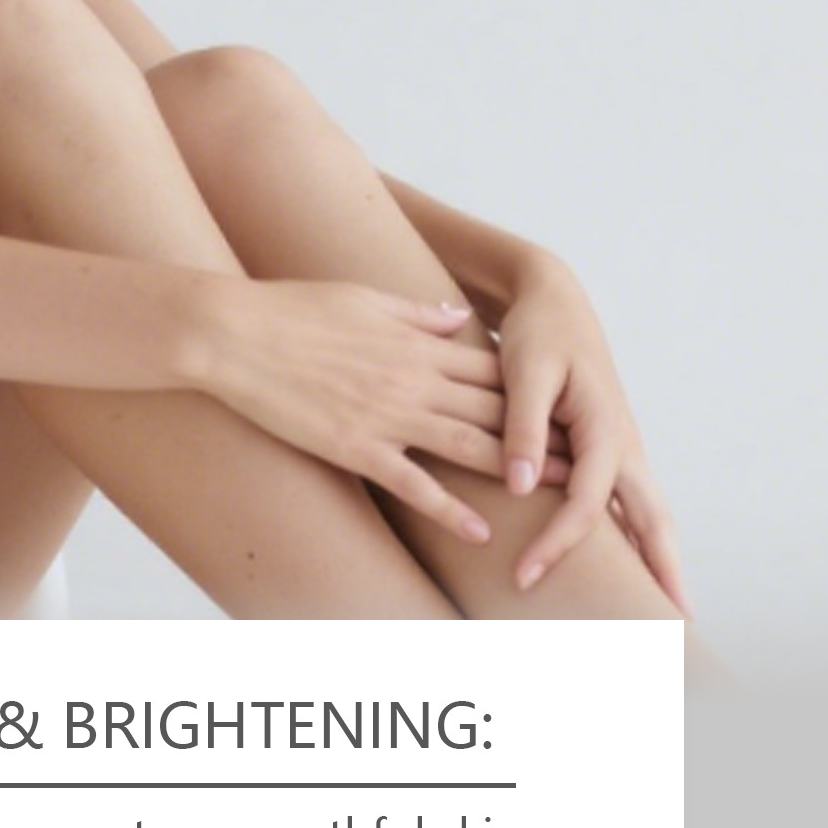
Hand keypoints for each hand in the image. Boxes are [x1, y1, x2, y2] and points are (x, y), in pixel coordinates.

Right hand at [198, 278, 564, 544]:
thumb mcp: (362, 296)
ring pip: (470, 446)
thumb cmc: (291, 309)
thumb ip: (416, 311)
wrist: (235, 334)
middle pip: (498, 410)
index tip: (573, 410)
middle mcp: (413, 380)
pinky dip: (450, 509)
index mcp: (416, 343)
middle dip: (548, 437)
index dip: (538, 391)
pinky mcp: (355, 447)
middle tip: (593, 464)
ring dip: (519, 471)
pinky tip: (481, 531)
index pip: (495, 369)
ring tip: (560, 497)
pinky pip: (413, 484)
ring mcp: (386, 416)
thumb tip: (458, 313)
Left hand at [496, 252, 691, 612]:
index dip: (557, 544)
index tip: (525, 577)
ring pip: (649, 515)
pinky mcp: (609, 451)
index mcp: (605, 430)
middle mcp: (624, 446)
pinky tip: (633, 566)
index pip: (586, 505)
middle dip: (661, 573)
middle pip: (651, 521)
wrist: (553, 303)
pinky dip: (638, 538)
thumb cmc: (537, 336)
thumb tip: (521, 486)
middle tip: (671, 626)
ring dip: (659, 560)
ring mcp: (622, 450)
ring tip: (664, 610)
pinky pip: (629, 504)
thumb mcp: (525, 372)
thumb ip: (523, 428)